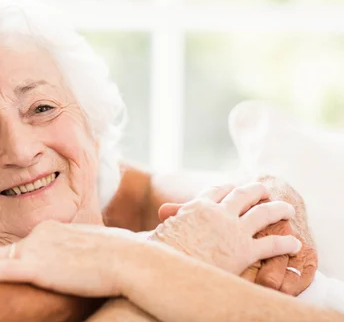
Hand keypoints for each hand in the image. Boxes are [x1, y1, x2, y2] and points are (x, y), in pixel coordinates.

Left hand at [0, 221, 135, 297]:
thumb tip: (84, 259)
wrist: (127, 259)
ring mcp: (37, 249)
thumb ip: (81, 251)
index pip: (22, 243)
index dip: (5, 253)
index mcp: (53, 229)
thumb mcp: (97, 248)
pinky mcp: (37, 267)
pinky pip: (1, 269)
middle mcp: (40, 234)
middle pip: (4, 248)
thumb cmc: (121, 254)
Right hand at [160, 177, 318, 295]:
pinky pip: (271, 244)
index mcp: (197, 206)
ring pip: (264, 213)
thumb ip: (171, 218)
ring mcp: (233, 230)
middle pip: (243, 194)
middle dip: (256, 190)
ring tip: (287, 209)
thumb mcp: (163, 228)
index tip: (233, 187)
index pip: (217, 190)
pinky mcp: (244, 251)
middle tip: (264, 190)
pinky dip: (286, 244)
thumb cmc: (159, 250)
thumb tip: (164, 213)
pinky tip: (294, 245)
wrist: (168, 266)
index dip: (227, 188)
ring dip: (278, 209)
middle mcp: (218, 212)